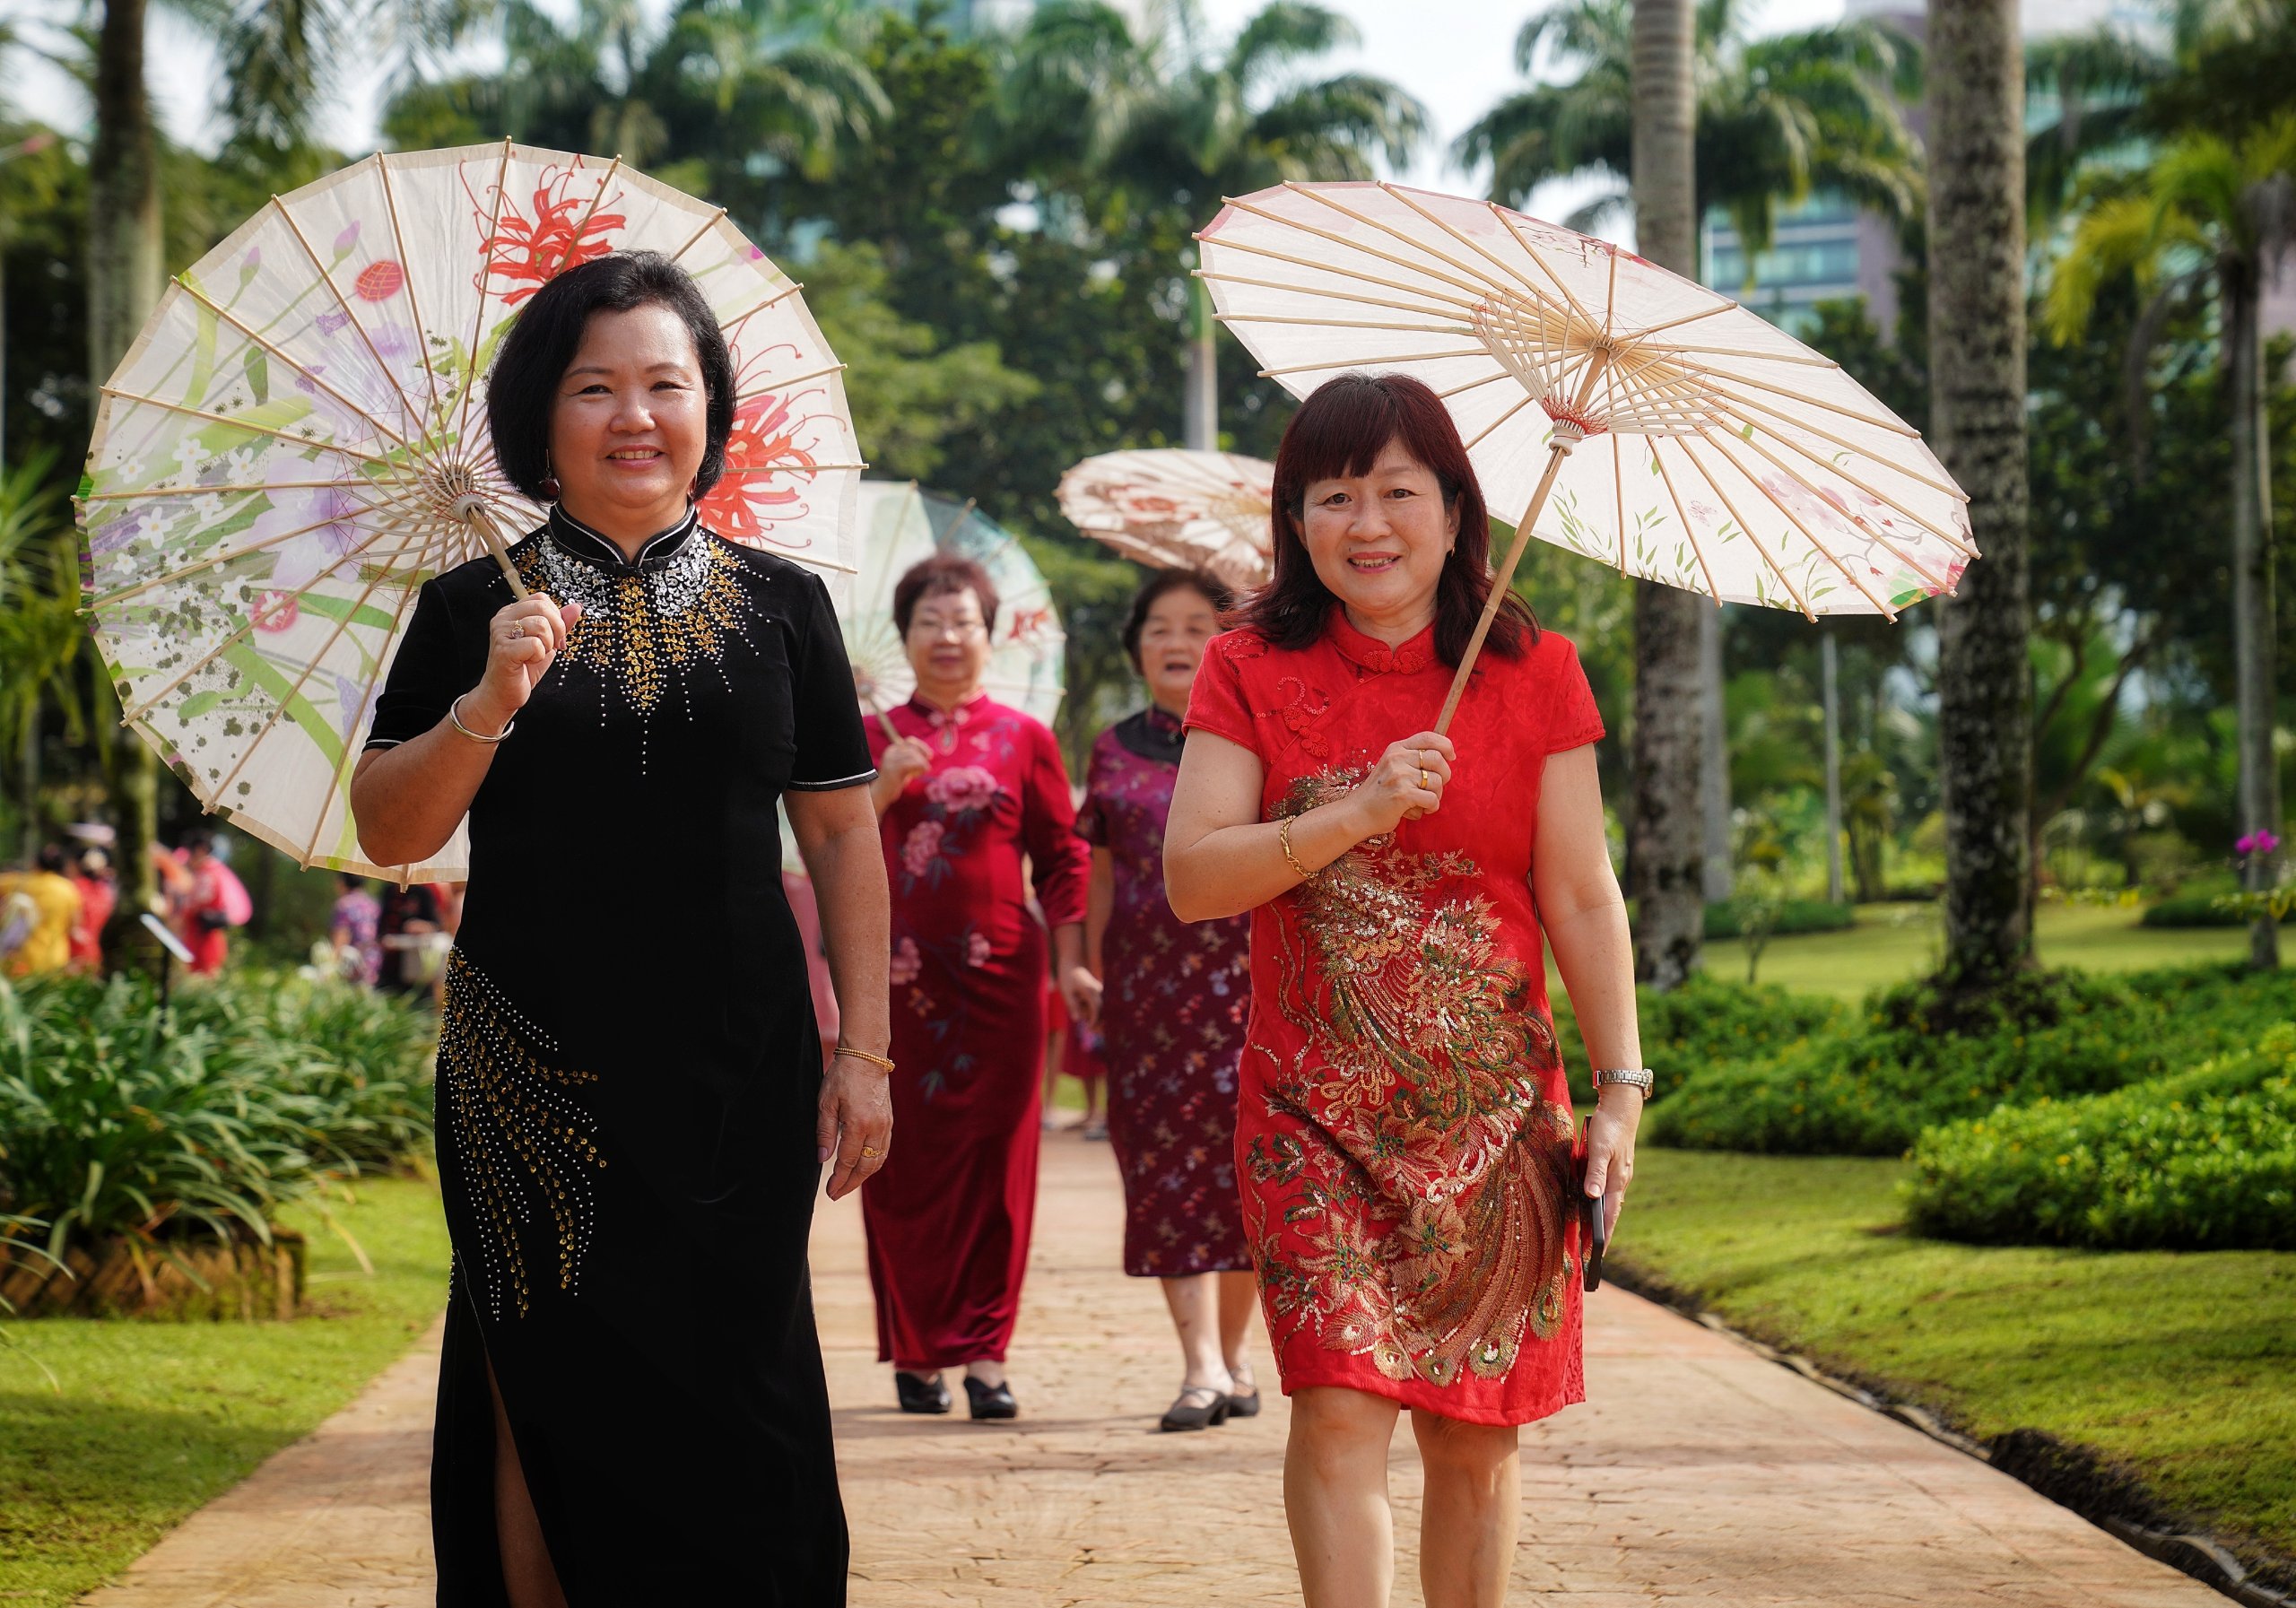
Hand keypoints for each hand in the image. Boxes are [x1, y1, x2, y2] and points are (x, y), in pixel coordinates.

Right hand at [467, 595, 584, 731]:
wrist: (503, 693)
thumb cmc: (523, 667)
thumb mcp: (548, 642)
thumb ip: (561, 624)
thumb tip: (576, 607)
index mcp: (512, 612)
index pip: (541, 599)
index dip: (556, 617)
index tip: (555, 637)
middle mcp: (503, 618)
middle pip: (542, 607)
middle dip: (557, 629)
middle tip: (552, 647)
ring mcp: (501, 632)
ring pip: (541, 625)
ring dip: (547, 645)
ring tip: (535, 655)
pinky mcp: (503, 650)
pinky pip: (535, 644)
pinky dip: (539, 656)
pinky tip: (527, 662)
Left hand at [817, 1049, 892, 1201]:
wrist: (867, 1057)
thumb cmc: (842, 1076)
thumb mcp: (825, 1103)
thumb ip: (824, 1132)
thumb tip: (823, 1159)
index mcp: (858, 1124)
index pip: (848, 1161)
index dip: (838, 1179)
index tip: (829, 1191)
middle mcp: (876, 1128)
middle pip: (865, 1166)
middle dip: (851, 1184)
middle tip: (836, 1194)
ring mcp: (886, 1125)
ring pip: (877, 1161)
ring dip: (863, 1176)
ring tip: (848, 1184)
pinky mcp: (889, 1121)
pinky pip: (883, 1150)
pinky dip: (873, 1163)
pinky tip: (863, 1166)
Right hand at [878, 736, 933, 791]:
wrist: (881, 794)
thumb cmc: (895, 781)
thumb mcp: (903, 766)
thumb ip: (912, 759)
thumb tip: (929, 754)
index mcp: (892, 749)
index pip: (910, 741)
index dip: (922, 747)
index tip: (930, 756)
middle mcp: (891, 753)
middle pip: (913, 749)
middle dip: (923, 757)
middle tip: (927, 768)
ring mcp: (891, 761)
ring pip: (913, 755)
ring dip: (922, 763)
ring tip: (923, 772)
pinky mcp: (894, 770)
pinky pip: (912, 764)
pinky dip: (919, 768)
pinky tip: (919, 775)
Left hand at [1060, 965, 1102, 1028]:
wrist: (1072, 958)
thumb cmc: (1067, 975)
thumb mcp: (1066, 992)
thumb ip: (1072, 1006)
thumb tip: (1077, 1020)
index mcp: (1090, 992)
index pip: (1096, 1011)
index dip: (1094, 1021)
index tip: (1089, 1029)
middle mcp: (1096, 990)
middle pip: (1098, 1009)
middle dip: (1095, 1019)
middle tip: (1090, 1031)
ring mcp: (1096, 988)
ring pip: (1096, 1004)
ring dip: (1089, 1012)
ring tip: (1081, 1013)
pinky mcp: (1093, 986)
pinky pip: (1093, 999)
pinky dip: (1088, 1005)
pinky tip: (1080, 1004)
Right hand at [1348, 731, 1452, 834]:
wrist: (1358, 813)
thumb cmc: (1380, 792)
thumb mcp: (1392, 766)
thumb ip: (1411, 759)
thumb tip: (1443, 756)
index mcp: (1397, 749)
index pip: (1428, 737)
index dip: (1445, 745)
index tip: (1451, 756)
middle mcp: (1397, 758)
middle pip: (1438, 759)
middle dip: (1445, 775)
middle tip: (1436, 787)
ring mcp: (1400, 776)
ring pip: (1437, 781)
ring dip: (1436, 795)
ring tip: (1423, 802)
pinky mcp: (1403, 794)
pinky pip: (1432, 799)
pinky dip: (1431, 807)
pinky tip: (1420, 810)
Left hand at [1582, 1086, 1642, 1238]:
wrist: (1622, 1107)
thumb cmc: (1609, 1127)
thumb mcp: (1599, 1149)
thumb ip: (1595, 1172)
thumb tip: (1593, 1196)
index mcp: (1617, 1180)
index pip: (1611, 1214)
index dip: (1605, 1233)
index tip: (1599, 1252)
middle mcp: (1620, 1180)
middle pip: (1611, 1211)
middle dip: (1603, 1230)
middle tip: (1594, 1250)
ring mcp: (1619, 1174)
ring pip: (1610, 1201)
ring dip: (1602, 1217)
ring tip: (1591, 1233)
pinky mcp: (1615, 1167)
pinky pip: (1607, 1189)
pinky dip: (1601, 1202)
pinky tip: (1593, 1204)